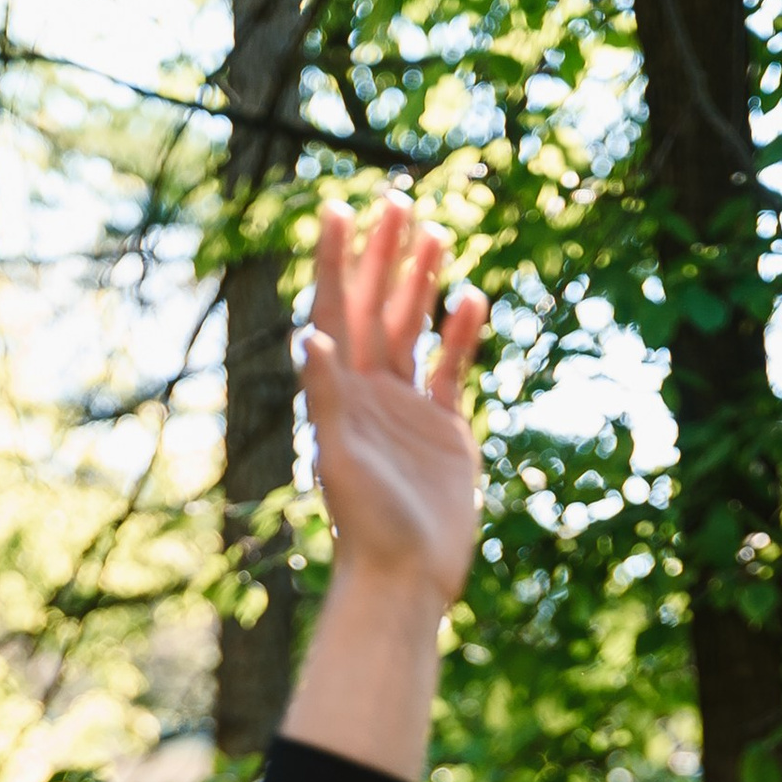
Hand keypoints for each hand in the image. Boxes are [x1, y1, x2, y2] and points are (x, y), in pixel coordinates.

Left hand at [303, 198, 486, 609]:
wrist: (404, 580)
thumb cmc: (365, 525)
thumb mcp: (340, 458)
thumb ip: (327, 396)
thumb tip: (310, 335)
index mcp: (341, 394)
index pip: (336, 312)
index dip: (336, 261)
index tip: (338, 208)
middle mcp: (370, 394)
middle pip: (376, 309)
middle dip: (383, 256)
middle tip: (395, 201)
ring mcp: (408, 410)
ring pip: (413, 330)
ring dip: (422, 283)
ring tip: (434, 233)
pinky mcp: (444, 432)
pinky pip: (451, 370)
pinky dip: (460, 335)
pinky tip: (470, 298)